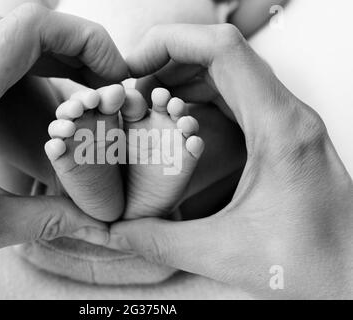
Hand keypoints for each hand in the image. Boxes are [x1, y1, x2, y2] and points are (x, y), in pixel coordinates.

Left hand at [0, 3, 127, 286]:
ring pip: (4, 44)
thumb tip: (92, 217)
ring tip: (86, 94)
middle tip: (107, 86)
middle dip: (77, 50)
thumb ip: (46, 218)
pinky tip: (45, 105)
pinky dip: (28, 75)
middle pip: (22, 29)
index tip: (113, 72)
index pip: (29, 28)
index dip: (84, 39)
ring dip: (53, 61)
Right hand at [107, 24, 352, 298]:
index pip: (224, 50)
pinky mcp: (282, 136)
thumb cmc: (313, 265)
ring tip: (149, 99)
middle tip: (133, 87)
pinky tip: (179, 118)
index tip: (133, 65)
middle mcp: (286, 115)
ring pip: (231, 72)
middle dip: (170, 60)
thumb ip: (161, 241)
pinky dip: (202, 96)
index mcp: (279, 129)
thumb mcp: (225, 254)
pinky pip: (237, 96)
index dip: (171, 42)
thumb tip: (116, 231)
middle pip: (223, 53)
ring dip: (185, 76)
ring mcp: (286, 123)